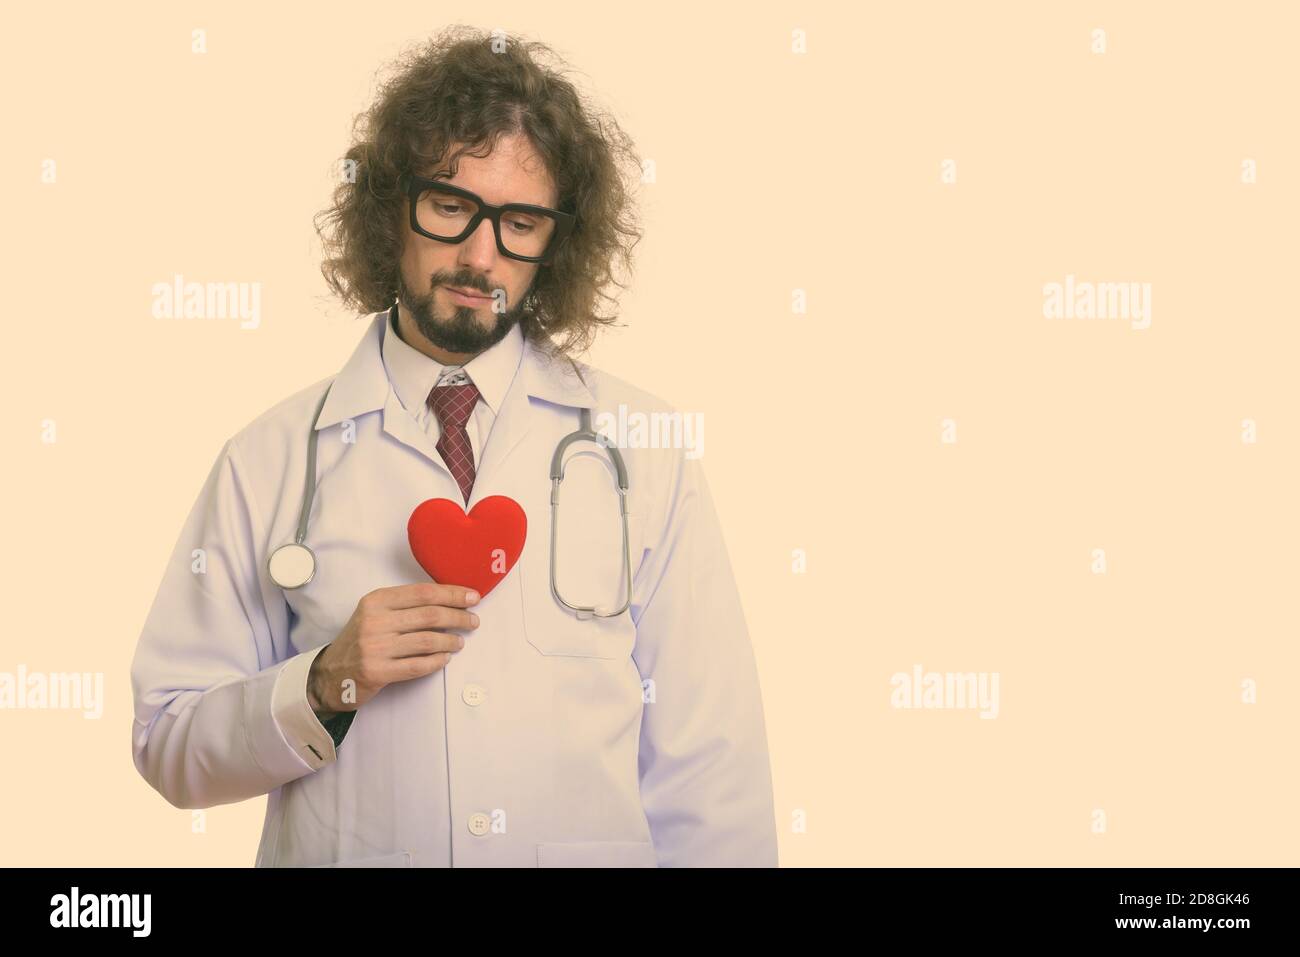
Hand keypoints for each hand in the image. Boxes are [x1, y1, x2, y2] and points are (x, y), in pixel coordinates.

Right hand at [307, 582, 479, 713]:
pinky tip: (445, 658)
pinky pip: (417, 665)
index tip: (472, 597)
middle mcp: (375, 621)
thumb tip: (450, 599)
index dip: (452, 594)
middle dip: (458, 616)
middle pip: (429, 615)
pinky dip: (437, 661)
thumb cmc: (362, 639)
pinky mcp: (377, 672)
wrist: (331, 673)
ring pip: (427, 640)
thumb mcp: (376, 613)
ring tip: (460, 641)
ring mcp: (375, 647)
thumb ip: (405, 605)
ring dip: (451, 640)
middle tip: (474, 620)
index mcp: (376, 601)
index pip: (423, 592)